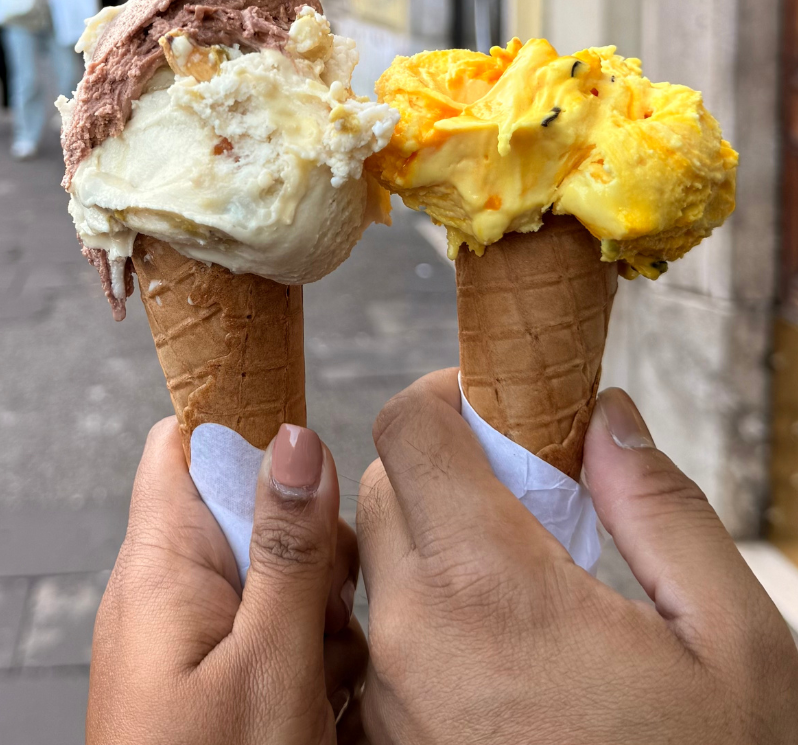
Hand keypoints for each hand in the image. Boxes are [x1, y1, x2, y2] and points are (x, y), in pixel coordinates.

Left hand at [89, 419, 367, 744]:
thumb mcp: (269, 661)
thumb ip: (288, 552)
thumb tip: (296, 440)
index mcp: (158, 566)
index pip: (188, 443)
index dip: (254, 436)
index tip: (317, 478)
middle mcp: (164, 592)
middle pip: (254, 516)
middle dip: (314, 559)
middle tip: (324, 622)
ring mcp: (189, 638)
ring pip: (278, 584)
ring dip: (321, 626)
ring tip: (320, 687)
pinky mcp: (211, 680)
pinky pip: (272, 641)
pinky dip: (308, 668)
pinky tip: (320, 711)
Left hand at [356, 370, 797, 742]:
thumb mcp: (732, 640)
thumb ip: (659, 508)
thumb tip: (602, 416)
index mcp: (489, 587)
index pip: (406, 432)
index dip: (448, 398)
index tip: (496, 406)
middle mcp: (412, 638)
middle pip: (379, 495)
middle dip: (441, 473)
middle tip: (526, 497)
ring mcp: (390, 700)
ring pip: (377, 574)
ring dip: (430, 554)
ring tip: (523, 585)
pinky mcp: (389, 744)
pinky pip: (382, 651)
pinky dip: (424, 627)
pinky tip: (500, 656)